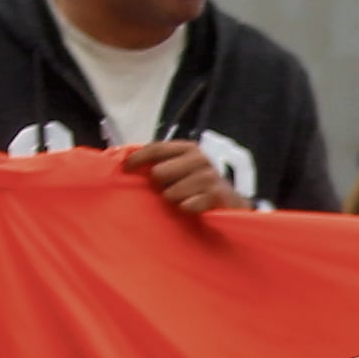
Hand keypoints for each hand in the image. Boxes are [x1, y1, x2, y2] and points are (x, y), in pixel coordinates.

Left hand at [122, 138, 243, 214]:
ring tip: (184, 200)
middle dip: (161, 185)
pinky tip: (193, 207)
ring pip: (171, 192)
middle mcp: (200, 159)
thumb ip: (159, 162)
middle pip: (159, 172)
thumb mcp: (181, 168)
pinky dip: (186, 209)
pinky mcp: (216, 195)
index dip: (137, 158)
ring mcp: (209, 177)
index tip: (125, 169)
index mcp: (188, 148)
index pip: (156, 148)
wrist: (232, 204)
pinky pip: (186, 206)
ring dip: (174, 200)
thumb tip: (126, 160)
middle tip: (171, 189)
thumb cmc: (199, 186)